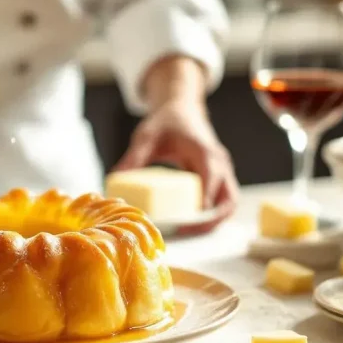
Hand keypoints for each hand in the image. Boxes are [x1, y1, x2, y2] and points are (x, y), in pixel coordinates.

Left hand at [115, 100, 238, 232]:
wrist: (181, 110)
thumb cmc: (166, 121)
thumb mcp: (146, 136)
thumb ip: (134, 157)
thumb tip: (115, 178)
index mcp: (204, 151)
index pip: (212, 177)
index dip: (205, 199)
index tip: (191, 218)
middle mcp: (219, 163)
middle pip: (228, 198)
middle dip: (212, 219)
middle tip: (187, 232)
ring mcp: (221, 172)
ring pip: (227, 203)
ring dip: (213, 220)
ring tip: (186, 232)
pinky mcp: (216, 179)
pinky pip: (220, 202)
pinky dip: (210, 215)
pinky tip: (189, 224)